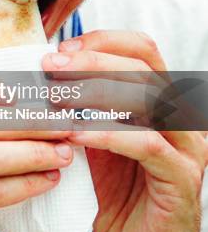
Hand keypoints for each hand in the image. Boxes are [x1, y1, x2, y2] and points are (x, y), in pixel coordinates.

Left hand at [42, 30, 207, 231]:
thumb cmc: (112, 189)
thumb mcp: (95, 136)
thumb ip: (82, 104)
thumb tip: (44, 71)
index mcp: (162, 100)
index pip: (142, 50)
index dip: (102, 42)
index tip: (61, 49)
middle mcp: (180, 118)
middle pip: (144, 67)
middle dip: (93, 60)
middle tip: (51, 66)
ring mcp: (186, 148)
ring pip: (150, 99)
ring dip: (97, 92)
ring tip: (56, 96)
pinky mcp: (181, 178)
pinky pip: (147, 145)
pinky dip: (107, 134)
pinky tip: (74, 135)